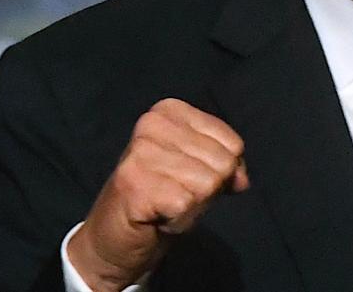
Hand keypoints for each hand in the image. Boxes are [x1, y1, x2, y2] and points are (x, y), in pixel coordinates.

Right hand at [67, 98, 248, 290]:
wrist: (111, 242)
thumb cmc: (159, 200)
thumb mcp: (197, 170)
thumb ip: (225, 165)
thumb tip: (242, 179)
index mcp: (169, 111)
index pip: (232, 143)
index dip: (224, 172)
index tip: (192, 181)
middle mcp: (153, 124)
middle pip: (223, 163)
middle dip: (207, 191)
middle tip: (175, 197)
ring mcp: (141, 153)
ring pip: (208, 184)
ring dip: (193, 208)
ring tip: (165, 206)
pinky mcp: (136, 184)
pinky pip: (187, 206)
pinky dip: (179, 222)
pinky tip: (158, 219)